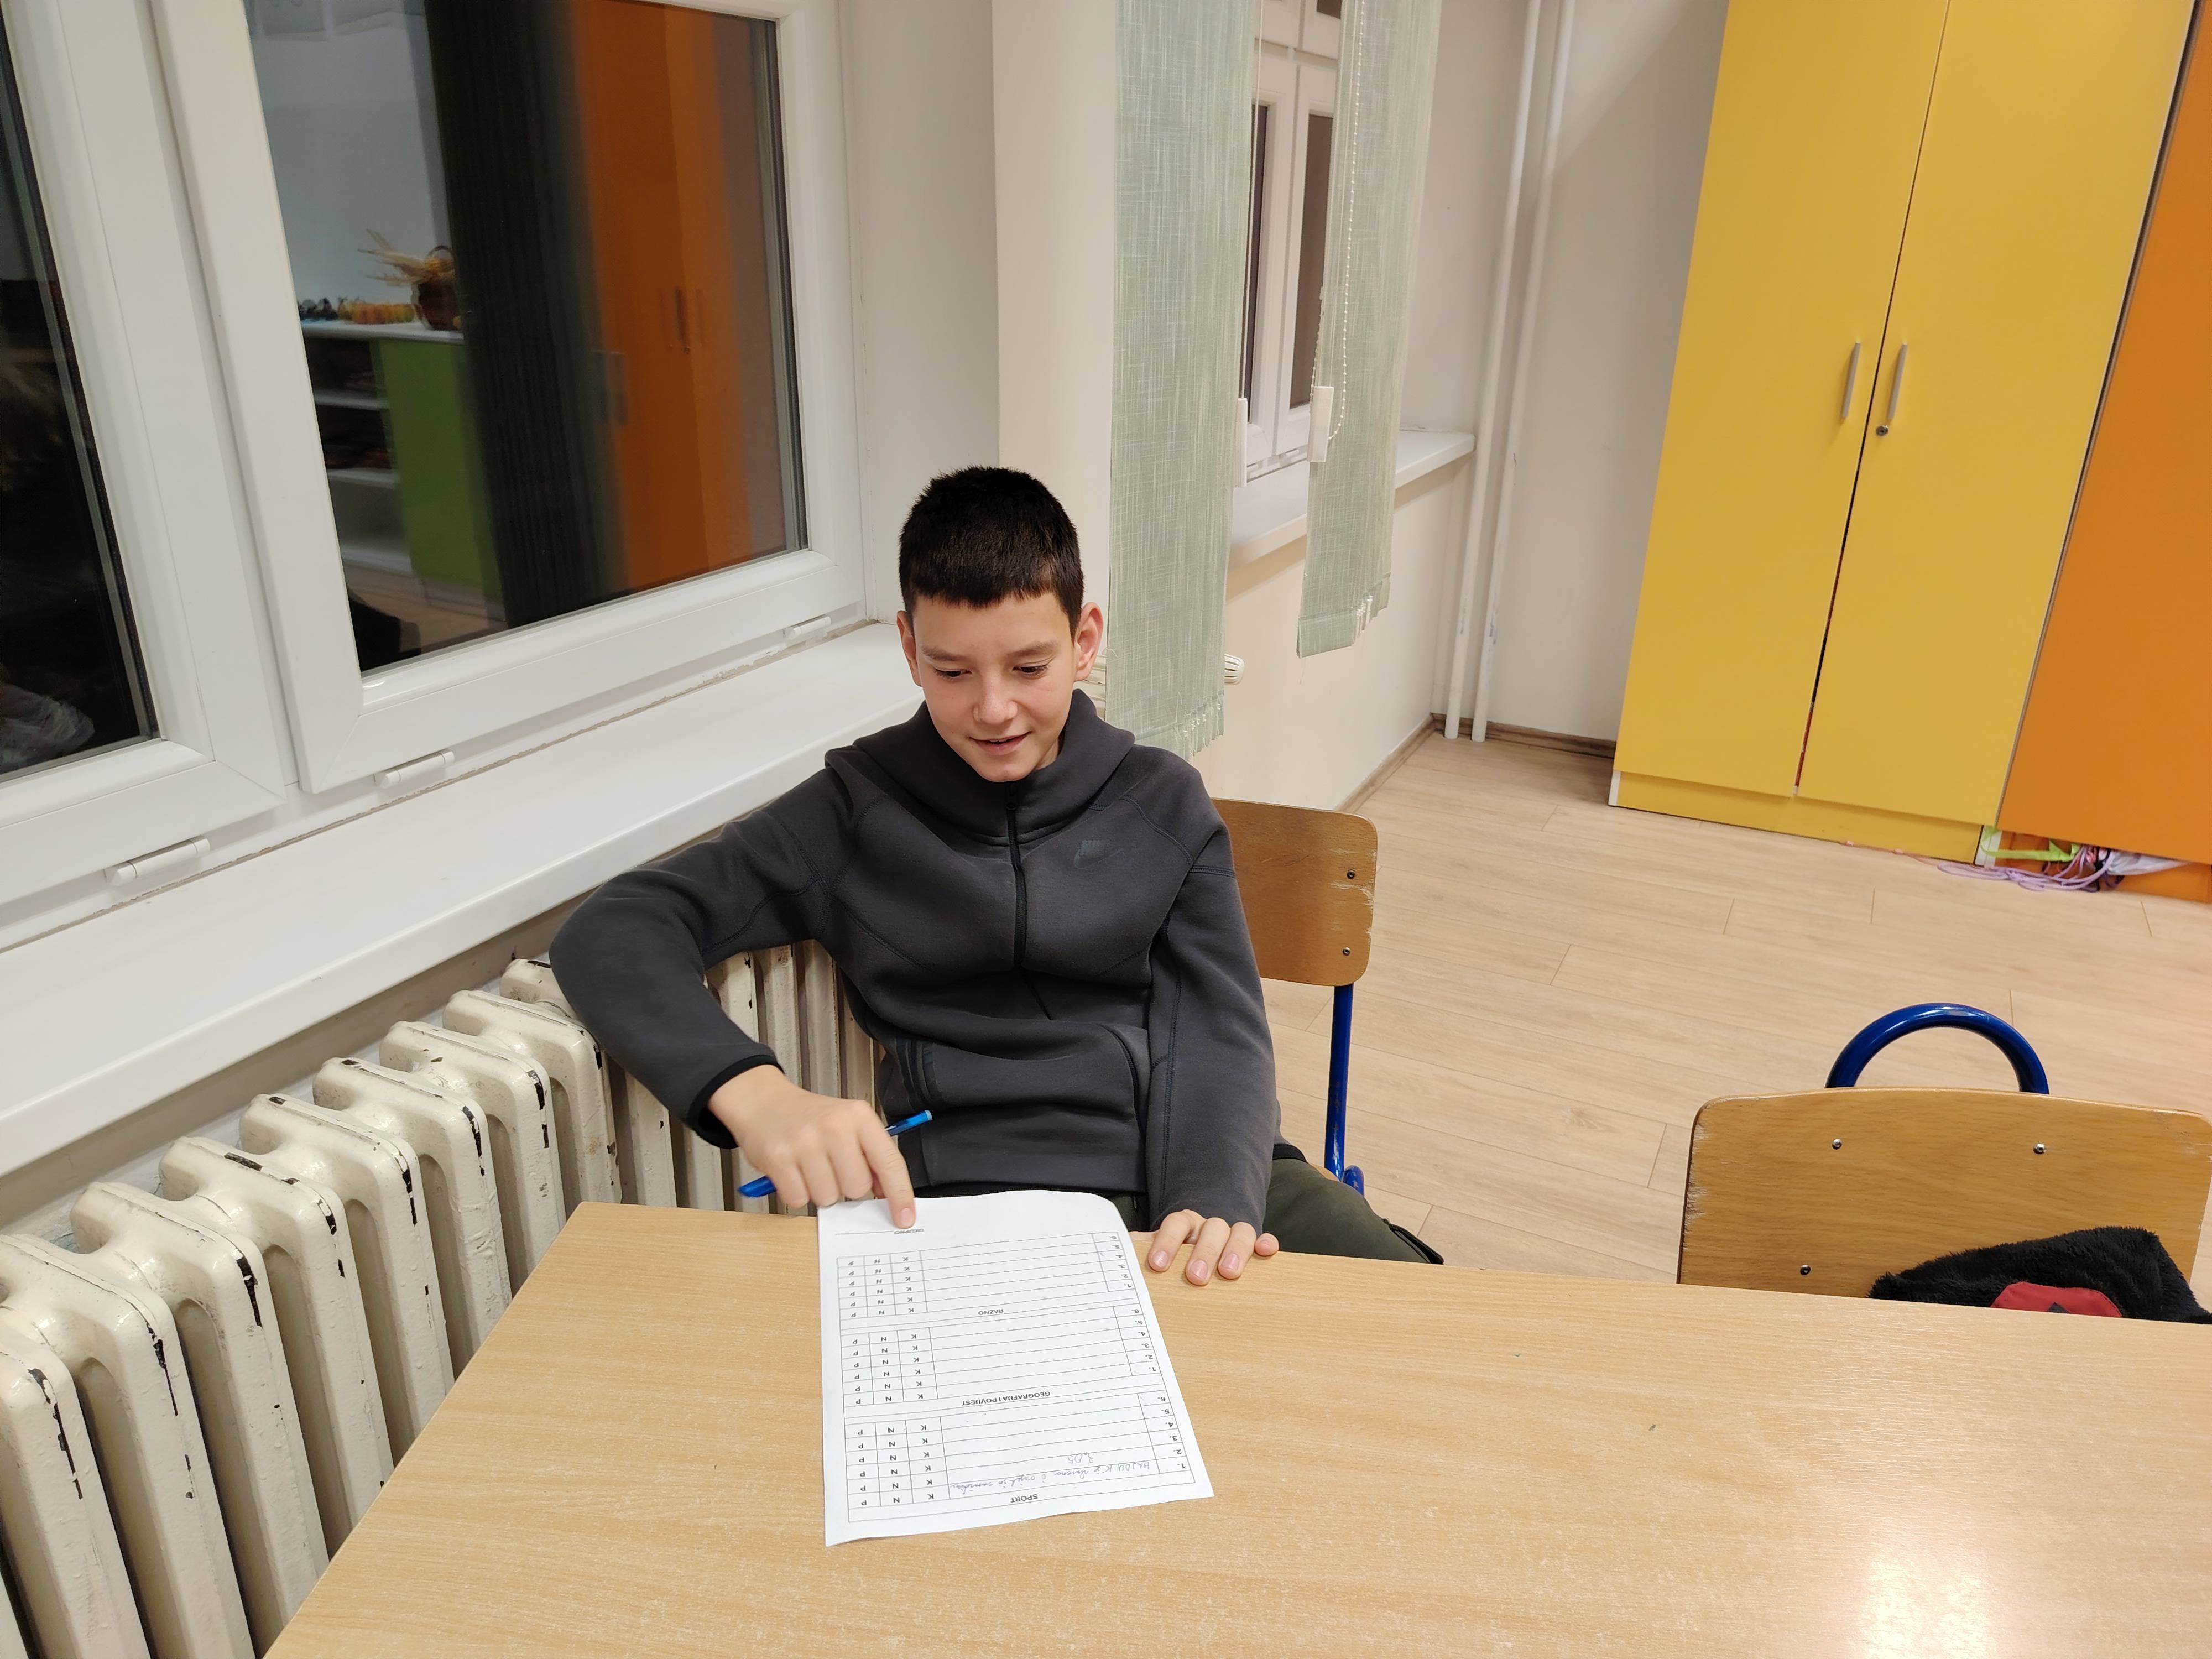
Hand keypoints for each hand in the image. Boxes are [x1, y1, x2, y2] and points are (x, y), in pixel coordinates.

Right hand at [708, 1066, 915, 1226]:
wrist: (764, 1103)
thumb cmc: (811, 1119)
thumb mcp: (849, 1125)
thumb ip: (871, 1156)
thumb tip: (888, 1195)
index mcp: (859, 1116)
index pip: (889, 1162)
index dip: (900, 1195)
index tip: (905, 1218)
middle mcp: (834, 1126)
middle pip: (857, 1187)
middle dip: (846, 1187)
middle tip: (832, 1168)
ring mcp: (805, 1141)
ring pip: (828, 1198)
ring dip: (820, 1191)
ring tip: (810, 1167)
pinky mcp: (778, 1158)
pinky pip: (799, 1200)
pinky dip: (797, 1193)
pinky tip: (794, 1172)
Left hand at [1136, 1211, 1277, 1285]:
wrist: (1202, 1246)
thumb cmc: (1177, 1257)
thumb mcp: (1159, 1252)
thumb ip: (1142, 1251)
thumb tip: (1119, 1253)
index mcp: (1184, 1224)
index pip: (1176, 1224)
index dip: (1167, 1242)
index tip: (1158, 1266)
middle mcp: (1209, 1226)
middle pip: (1211, 1228)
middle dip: (1203, 1252)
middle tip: (1196, 1277)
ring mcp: (1233, 1234)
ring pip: (1239, 1230)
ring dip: (1235, 1249)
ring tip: (1229, 1273)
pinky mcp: (1253, 1244)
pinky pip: (1262, 1238)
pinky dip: (1265, 1243)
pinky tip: (1265, 1252)